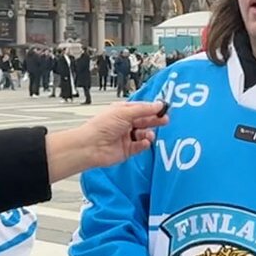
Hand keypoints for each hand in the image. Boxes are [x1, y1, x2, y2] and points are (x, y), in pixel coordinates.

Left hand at [45, 101, 168, 180]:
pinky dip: (144, 144)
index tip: (164, 108)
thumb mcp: (124, 112)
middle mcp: (124, 124)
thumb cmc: (100, 127)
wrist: (91, 146)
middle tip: (165, 120)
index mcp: (122, 111)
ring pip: (144, 134)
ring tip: (149, 134)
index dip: (152, 108)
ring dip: (149, 133)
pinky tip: (144, 142)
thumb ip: (143, 109)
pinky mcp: (127, 150)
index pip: (141, 108)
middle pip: (144, 121)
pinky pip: (140, 146)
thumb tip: (158, 105)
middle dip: (155, 120)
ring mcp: (126, 137)